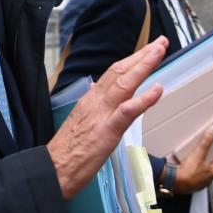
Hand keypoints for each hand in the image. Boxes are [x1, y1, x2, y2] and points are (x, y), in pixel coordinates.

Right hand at [48, 37, 167, 199]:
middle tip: (161, 42)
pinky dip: (144, 99)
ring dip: (144, 66)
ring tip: (160, 52)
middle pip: (120, 71)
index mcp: (90, 99)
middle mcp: (95, 101)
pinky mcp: (106, 132)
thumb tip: (98, 92)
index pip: (113, 72)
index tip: (148, 49)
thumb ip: (93, 106)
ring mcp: (101, 115)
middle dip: (142, 55)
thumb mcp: (81, 122)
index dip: (132, 59)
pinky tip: (157, 88)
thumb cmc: (67, 151)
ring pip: (124, 84)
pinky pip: (127, 112)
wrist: (52, 170)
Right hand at [171, 129, 212, 193]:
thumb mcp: (198, 153)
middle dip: (201, 157)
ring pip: (198, 169)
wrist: (174, 182)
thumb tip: (212, 133)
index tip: (209, 146)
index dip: (212, 152)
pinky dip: (187, 169)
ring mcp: (198, 183)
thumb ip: (206, 142)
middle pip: (206, 164)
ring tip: (188, 157)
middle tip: (196, 151)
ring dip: (194, 163)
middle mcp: (208, 179)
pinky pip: (190, 174)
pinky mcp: (190, 184)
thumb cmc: (189, 172)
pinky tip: (182, 165)